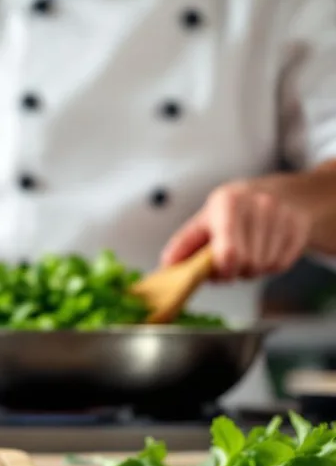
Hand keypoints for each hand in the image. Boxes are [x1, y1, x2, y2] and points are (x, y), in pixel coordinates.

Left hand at [161, 182, 311, 280]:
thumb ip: (184, 243)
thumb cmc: (233, 211)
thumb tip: (166, 266)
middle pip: (247, 264)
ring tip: (248, 252)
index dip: (223, 270)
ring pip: (264, 267)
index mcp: (228, 203)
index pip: (229, 251)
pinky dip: (270, 266)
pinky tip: (265, 250)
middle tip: (230, 263)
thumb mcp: (205, 220)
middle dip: (236, 271)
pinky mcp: (299, 226)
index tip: (220, 271)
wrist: (278, 194)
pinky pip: (281, 265)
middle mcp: (258, 205)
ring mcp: (282, 215)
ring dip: (253, 269)